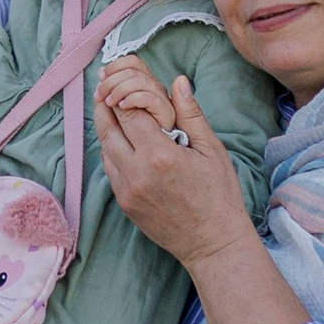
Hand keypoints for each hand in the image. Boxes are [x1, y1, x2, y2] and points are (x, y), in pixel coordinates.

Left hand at [95, 67, 254, 268]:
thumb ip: (191, 113)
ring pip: (104, 149)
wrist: (213, 242)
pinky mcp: (124, 204)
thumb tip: (178, 82)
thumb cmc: (219, 195)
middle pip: (107, 128)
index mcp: (159, 155)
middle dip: (104, 104)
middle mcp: (136, 172)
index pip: (129, 112)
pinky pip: (109, 170)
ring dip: (104, 127)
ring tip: (107, 107)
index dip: (122, 93)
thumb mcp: (211, 150)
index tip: (120, 81)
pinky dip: (110, 151)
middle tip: (103, 88)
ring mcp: (126, 191)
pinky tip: (118, 140)